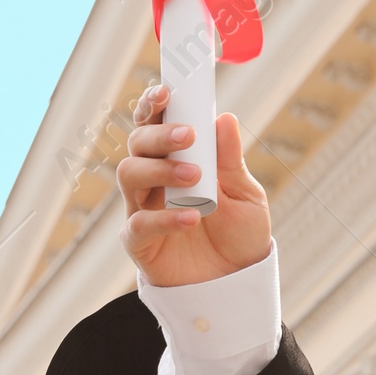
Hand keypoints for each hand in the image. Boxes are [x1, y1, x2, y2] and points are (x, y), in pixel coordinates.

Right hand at [117, 84, 271, 285]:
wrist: (238, 282)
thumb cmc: (239, 234)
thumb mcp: (246, 195)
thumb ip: (231, 160)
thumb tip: (224, 119)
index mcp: (176, 160)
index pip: (155, 124)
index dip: (153, 104)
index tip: (167, 92)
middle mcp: (154, 180)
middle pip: (138, 143)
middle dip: (160, 135)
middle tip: (188, 136)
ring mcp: (143, 209)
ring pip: (128, 174)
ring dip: (159, 170)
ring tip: (194, 178)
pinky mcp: (140, 242)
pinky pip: (138, 223)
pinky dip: (163, 218)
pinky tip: (190, 218)